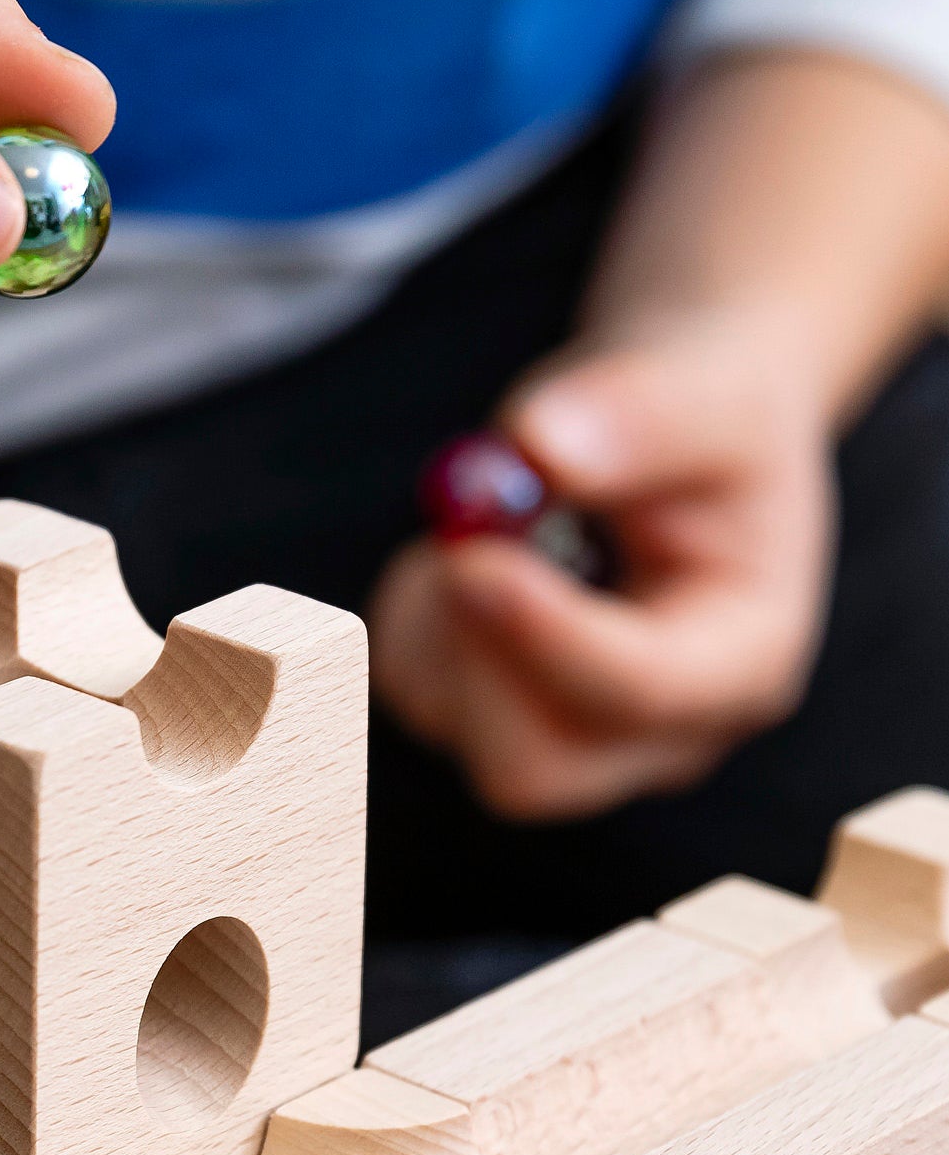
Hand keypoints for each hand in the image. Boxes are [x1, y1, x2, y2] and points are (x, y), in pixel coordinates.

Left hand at [371, 313, 832, 819]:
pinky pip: (412, 686)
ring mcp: (573, 741)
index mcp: (742, 661)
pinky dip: (416, 613)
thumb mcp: (707, 385)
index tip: (472, 561)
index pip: (638, 693)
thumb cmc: (712, 415)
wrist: (687, 431)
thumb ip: (642, 411)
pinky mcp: (495, 722)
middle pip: (532, 768)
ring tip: (500, 515)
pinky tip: (473, 554)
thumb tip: (539, 447)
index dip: (543, 636)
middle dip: (472, 656)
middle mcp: (658, 733)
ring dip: (441, 611)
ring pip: (452, 719)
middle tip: (457, 539)